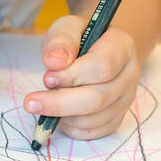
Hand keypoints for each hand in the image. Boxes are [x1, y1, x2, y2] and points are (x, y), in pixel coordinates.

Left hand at [24, 15, 141, 139]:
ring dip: (62, 115)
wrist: (92, 51)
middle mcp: (129, 75)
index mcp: (122, 47)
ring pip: (93, 119)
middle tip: (31, 102)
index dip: (72, 75)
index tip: (47, 77)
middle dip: (59, 103)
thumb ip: (60, 41)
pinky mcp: (115, 118)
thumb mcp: (66, 29)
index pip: (102, 66)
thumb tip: (54, 62)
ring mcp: (124, 99)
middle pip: (98, 99)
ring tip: (45, 102)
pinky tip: (57, 115)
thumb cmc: (78, 40)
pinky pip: (92, 132)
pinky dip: (69, 127)